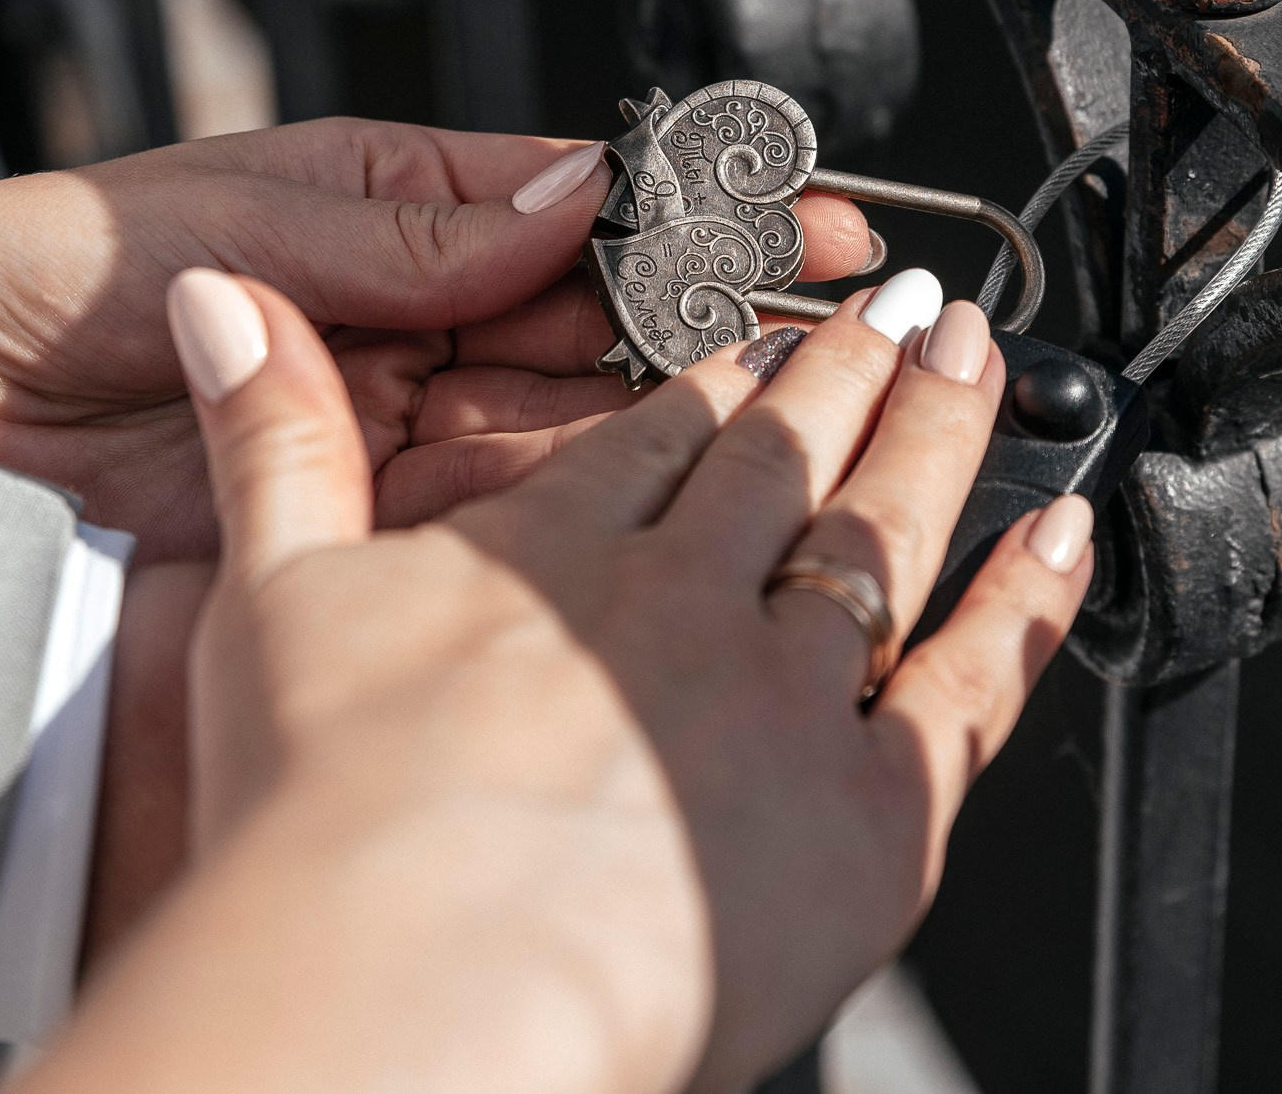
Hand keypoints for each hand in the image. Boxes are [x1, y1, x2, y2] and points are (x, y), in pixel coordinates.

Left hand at [0, 119, 870, 561]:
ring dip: (669, 418)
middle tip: (826, 319)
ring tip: (777, 404)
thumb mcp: (227, 225)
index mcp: (380, 212)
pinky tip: (649, 496)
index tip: (799, 211)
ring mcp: (384, 433)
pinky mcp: (350, 533)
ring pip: (563, 427)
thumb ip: (404, 228)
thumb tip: (571, 189)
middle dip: (715, 316)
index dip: (692, 209)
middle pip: (595, 323)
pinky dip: (573, 510)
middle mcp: (400, 324)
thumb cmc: (24, 272)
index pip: (572, 205)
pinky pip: (485, 521)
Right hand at [26, 265, 1096, 1093]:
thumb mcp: (266, 595)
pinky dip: (1024, 598)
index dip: (726, 365)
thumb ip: (271, 435)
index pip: (665, 430)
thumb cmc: (321, 828)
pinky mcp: (868, 807)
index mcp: (559, 547)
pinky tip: (1059, 532)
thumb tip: (223, 295)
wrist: (413, 986)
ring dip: (937, 435)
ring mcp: (786, 693)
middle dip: (855, 372)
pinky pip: (970, 680)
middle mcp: (685, 598)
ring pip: (882, 536)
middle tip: (914, 306)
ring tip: (980, 362)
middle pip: (789, 459)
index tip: (767, 317)